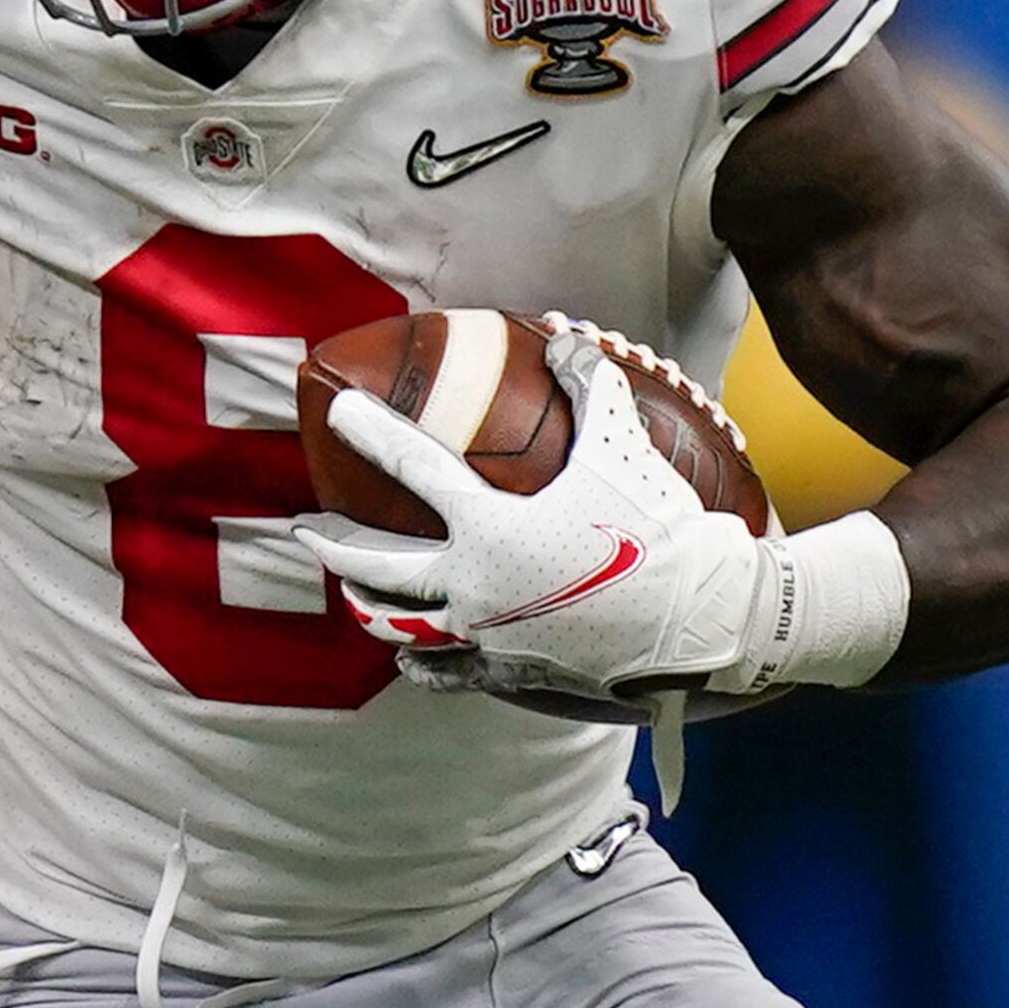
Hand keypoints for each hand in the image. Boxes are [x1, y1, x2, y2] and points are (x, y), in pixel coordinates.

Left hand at [292, 318, 779, 712]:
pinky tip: (408, 659)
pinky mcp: (512, 670)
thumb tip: (564, 335)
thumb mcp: (623, 445)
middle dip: (331, 546)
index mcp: (487, 526)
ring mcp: (487, 633)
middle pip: (376, 567)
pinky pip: (449, 672)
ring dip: (368, 605)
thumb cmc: (659, 528)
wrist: (705, 618)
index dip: (369, 430)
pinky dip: (423, 664)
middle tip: (303, 529)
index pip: (409, 465)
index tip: (338, 410)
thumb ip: (589, 385)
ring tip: (349, 593)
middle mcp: (473, 583)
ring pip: (402, 624)